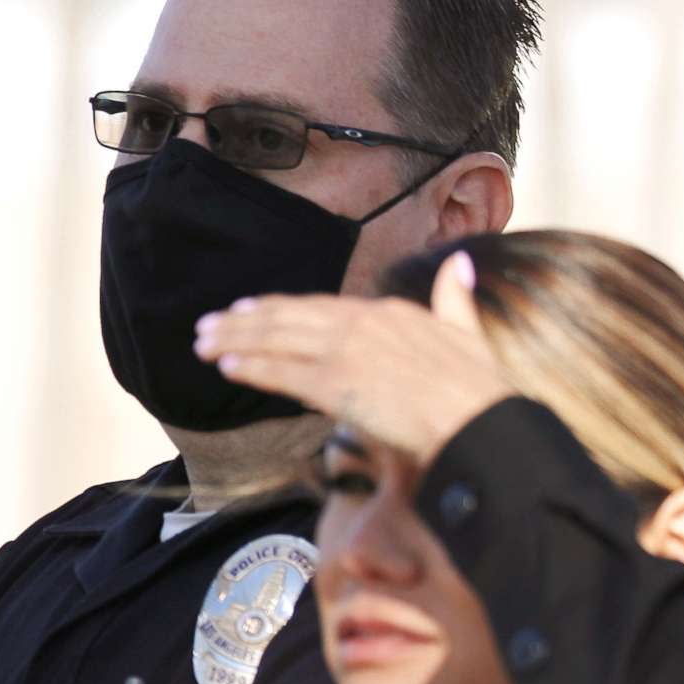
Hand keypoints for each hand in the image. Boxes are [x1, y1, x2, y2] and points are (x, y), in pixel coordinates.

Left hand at [192, 249, 511, 464]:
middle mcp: (362, 324)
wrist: (481, 419)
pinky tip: (226, 366)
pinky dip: (253, 367)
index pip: (320, 307)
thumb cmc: (480, 388)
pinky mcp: (339, 385)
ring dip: (236, 340)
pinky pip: (285, 373)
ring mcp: (348, 352)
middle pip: (290, 318)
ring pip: (278, 341)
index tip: (251, 308)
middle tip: (209, 322)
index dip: (280, 308)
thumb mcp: (469, 331)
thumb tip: (460, 264)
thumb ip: (455, 297)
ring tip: (202, 343)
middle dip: (245, 320)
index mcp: (388, 312)